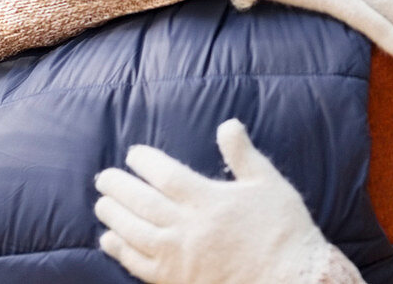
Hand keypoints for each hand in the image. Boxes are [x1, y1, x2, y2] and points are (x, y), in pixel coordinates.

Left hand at [96, 119, 332, 283]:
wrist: (290, 278)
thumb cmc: (282, 228)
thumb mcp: (268, 182)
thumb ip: (243, 154)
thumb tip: (227, 124)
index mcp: (209, 200)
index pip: (166, 176)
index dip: (145, 163)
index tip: (133, 154)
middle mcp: (189, 227)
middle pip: (142, 203)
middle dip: (119, 187)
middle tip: (104, 177)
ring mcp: (180, 257)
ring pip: (135, 233)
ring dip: (114, 216)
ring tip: (102, 204)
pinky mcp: (177, 281)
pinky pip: (139, 265)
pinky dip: (120, 251)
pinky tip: (109, 240)